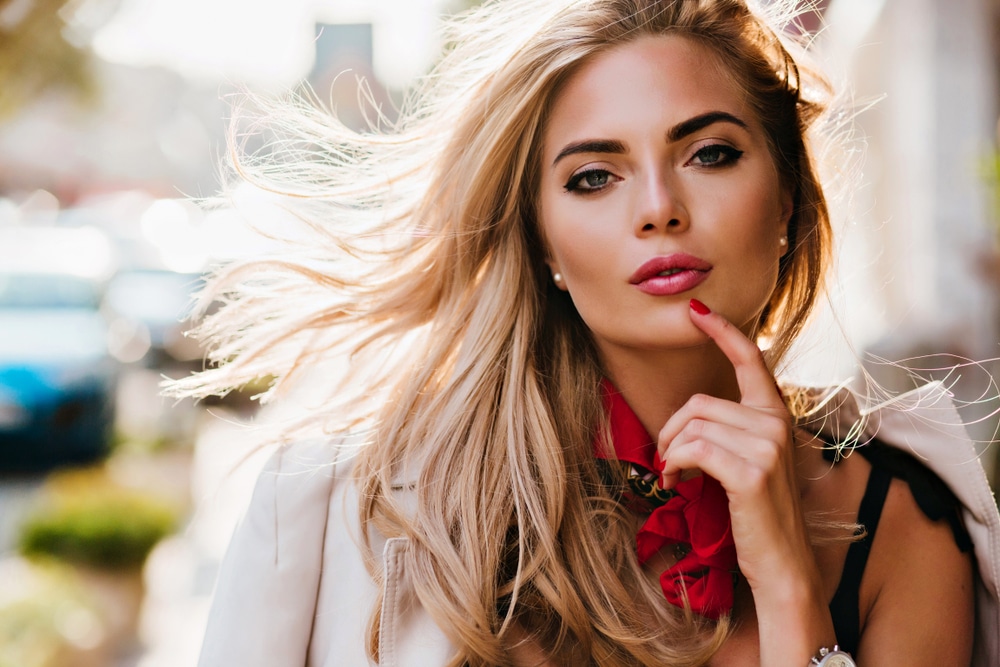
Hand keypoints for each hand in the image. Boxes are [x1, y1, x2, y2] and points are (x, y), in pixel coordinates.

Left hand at [656, 299, 834, 663]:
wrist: (782, 565)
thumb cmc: (759, 514)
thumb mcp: (751, 462)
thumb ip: (731, 431)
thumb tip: (689, 418)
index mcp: (776, 416)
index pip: (750, 360)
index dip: (723, 332)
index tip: (697, 311)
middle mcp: (776, 423)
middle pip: (699, 403)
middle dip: (672, 430)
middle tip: (669, 460)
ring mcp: (767, 446)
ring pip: (693, 426)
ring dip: (670, 451)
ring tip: (674, 475)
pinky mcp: (750, 471)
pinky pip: (693, 449)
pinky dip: (674, 465)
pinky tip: (676, 483)